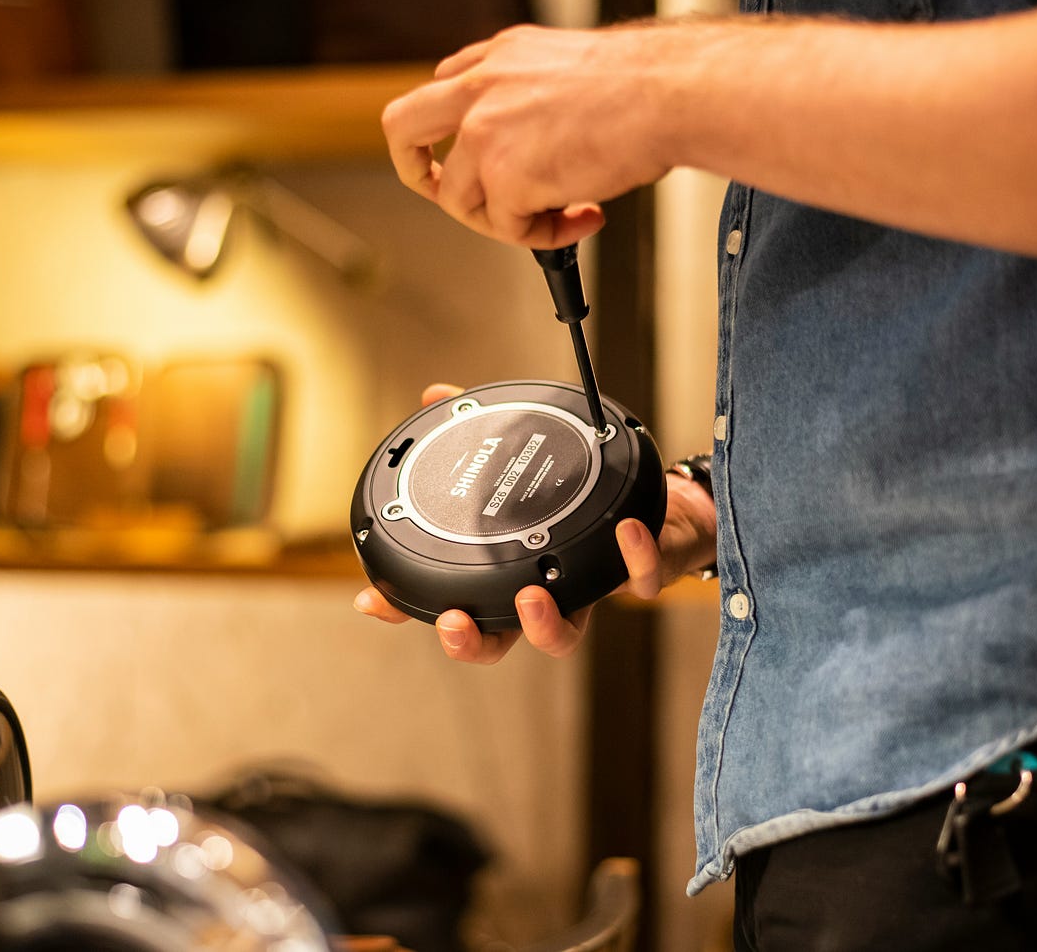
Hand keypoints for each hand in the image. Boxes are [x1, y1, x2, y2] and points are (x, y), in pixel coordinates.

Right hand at [353, 384, 718, 663]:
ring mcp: (590, 592)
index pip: (453, 601)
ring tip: (534, 597)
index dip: (409, 609)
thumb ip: (479, 431)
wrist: (663, 510)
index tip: (373, 600)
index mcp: (510, 572)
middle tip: (453, 622)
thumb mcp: (527, 460)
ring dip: (544, 626)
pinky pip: (639, 579)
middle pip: (498, 641)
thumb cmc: (587, 496)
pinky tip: (625, 531)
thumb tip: (436, 395)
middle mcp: (545, 592)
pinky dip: (633, 557)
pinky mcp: (639, 575)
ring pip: (564, 636)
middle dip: (471, 641)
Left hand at [381, 23, 681, 247]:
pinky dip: (544, 236)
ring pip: (458, 198)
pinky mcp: (504, 178)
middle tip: (439, 191)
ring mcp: (484, 134)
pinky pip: (507, 228)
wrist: (670, 93)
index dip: (455, 131)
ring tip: (558, 217)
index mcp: (499, 58)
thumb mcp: (569, 67)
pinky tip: (583, 216)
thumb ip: (534, 97)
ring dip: (505, 220)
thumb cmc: (643, 84)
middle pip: (403, 128)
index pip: (445, 89)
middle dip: (413, 169)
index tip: (475, 154)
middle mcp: (481, 88)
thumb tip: (534, 140)